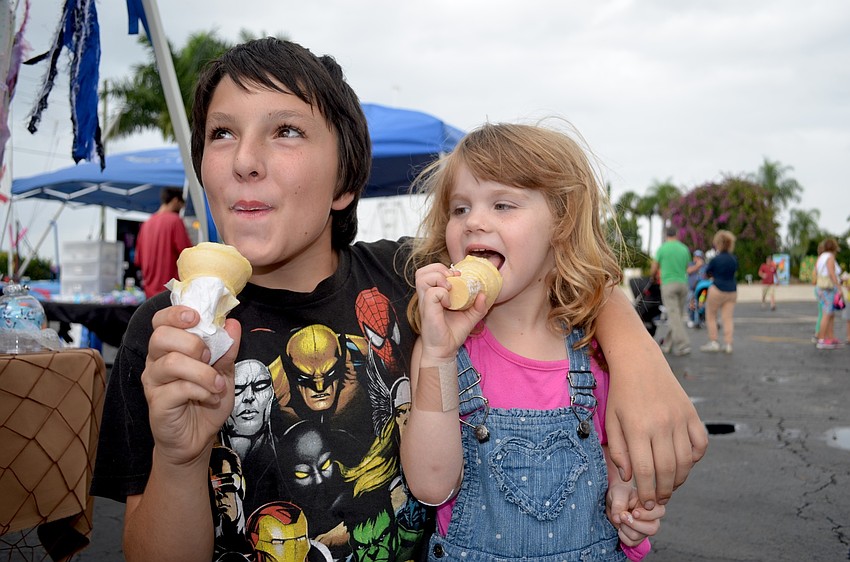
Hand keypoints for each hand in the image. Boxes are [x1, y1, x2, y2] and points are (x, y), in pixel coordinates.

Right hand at [141, 305, 240, 466]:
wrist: (197, 438)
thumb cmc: (206, 400)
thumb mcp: (224, 372)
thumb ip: (227, 349)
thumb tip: (232, 324)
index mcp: (169, 347)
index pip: (161, 321)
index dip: (176, 313)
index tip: (197, 317)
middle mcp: (156, 361)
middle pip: (161, 336)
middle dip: (192, 342)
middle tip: (209, 356)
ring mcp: (153, 382)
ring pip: (171, 362)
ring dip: (202, 371)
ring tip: (217, 383)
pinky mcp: (156, 402)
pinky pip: (177, 388)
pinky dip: (201, 390)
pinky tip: (210, 397)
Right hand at [414, 263, 487, 361]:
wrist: (444, 350)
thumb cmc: (452, 333)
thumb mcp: (470, 317)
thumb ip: (479, 306)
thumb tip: (484, 294)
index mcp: (433, 294)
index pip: (430, 271)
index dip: (444, 269)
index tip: (458, 277)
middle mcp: (426, 296)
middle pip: (422, 271)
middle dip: (439, 269)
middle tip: (453, 279)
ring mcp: (425, 302)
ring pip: (422, 277)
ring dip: (438, 278)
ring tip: (449, 288)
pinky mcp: (427, 310)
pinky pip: (432, 292)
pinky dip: (443, 293)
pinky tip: (449, 303)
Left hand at [605, 371, 707, 506]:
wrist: (639, 361)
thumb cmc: (621, 393)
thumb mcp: (611, 420)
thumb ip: (619, 451)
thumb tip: (630, 477)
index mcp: (637, 428)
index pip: (645, 471)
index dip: (646, 492)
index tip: (645, 503)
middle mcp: (661, 425)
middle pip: (668, 470)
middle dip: (663, 492)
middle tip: (657, 501)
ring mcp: (679, 418)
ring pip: (686, 461)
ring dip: (679, 480)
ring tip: (669, 486)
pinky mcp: (691, 413)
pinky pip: (700, 444)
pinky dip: (695, 458)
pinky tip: (683, 463)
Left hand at [606, 482, 664, 545]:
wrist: (613, 500)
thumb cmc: (620, 493)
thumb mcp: (618, 493)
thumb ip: (619, 504)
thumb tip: (617, 518)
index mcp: (652, 503)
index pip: (659, 512)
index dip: (646, 515)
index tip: (634, 512)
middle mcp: (652, 517)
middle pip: (652, 529)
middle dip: (634, 524)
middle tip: (622, 516)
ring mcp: (646, 528)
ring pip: (639, 536)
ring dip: (625, 528)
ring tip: (620, 519)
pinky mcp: (638, 536)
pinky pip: (632, 542)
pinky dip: (623, 536)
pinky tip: (620, 527)